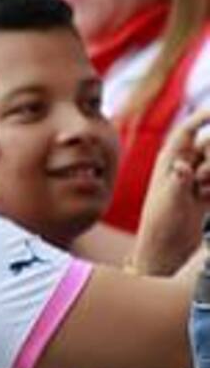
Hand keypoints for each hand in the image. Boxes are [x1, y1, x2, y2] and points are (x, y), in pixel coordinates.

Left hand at [136, 111, 209, 274]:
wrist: (165, 251)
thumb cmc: (161, 226)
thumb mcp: (170, 202)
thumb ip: (179, 181)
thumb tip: (183, 166)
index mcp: (169, 160)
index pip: (188, 130)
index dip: (203, 116)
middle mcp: (182, 165)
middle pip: (209, 145)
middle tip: (201, 181)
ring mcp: (194, 179)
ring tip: (203, 194)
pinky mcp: (204, 194)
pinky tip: (207, 199)